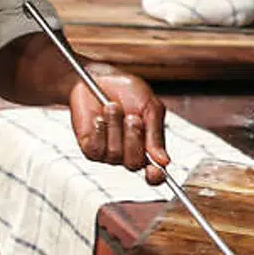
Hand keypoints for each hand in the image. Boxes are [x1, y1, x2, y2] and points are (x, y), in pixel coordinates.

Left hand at [69, 67, 168, 185]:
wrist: (99, 77)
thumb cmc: (127, 90)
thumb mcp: (150, 106)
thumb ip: (156, 134)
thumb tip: (164, 161)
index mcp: (147, 146)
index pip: (154, 173)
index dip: (155, 177)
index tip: (156, 171)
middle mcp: (128, 153)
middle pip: (134, 164)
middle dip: (133, 139)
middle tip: (132, 117)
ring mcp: (107, 152)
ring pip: (115, 154)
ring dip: (115, 127)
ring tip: (112, 107)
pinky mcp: (89, 147)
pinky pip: (96, 149)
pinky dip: (100, 130)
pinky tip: (99, 117)